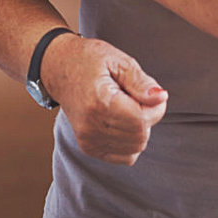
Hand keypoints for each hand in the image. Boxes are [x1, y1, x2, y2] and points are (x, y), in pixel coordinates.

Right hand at [41, 34, 167, 164]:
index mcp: (99, 103)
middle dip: (147, 117)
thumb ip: (140, 81)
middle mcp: (91, 126)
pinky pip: (126, 156)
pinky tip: (120, 121)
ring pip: (136, 147)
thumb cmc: (88, 60)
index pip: (143, 120)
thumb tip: (161, 98)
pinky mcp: (89, 147)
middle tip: (134, 96)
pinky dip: (130, 141)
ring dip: (139, 129)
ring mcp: (88, 139)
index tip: (149, 92)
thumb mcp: (117, 60)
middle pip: (141, 136)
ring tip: (124, 107)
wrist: (57, 68)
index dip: (155, 106)